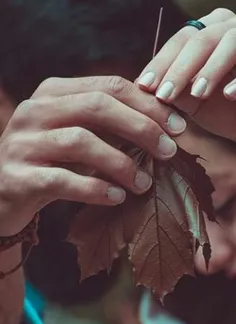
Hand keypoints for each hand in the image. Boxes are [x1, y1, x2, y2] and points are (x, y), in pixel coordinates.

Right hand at [0, 76, 186, 235]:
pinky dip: (96, 189)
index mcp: (52, 93)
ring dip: (121, 163)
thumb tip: (161, 128)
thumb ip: (106, 126)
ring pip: (81, 142)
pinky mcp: (19, 177)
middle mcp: (35, 111)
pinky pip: (64, 180)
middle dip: (141, 128)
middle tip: (168, 152)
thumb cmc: (48, 162)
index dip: (147, 105)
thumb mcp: (74, 136)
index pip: (108, 87)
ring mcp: (24, 143)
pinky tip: (117, 197)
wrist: (1, 191)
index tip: (177, 126)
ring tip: (144, 183)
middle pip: (97, 107)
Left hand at [138, 8, 235, 140]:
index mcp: (207, 34)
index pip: (179, 43)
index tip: (144, 87)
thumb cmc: (224, 109)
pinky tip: (228, 95)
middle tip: (163, 95)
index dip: (161, 64)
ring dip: (210, 69)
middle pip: (198, 40)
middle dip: (179, 69)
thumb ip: (173, 90)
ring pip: (228, 42)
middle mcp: (227, 27)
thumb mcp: (194, 101)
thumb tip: (140, 87)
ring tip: (197, 94)